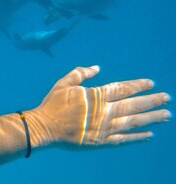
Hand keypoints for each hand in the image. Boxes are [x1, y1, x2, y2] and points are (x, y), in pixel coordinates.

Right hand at [31, 66, 170, 145]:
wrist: (44, 127)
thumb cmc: (53, 103)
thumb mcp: (64, 83)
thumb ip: (81, 73)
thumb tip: (97, 67)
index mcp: (95, 96)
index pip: (122, 89)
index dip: (138, 85)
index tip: (151, 83)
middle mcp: (104, 111)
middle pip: (133, 105)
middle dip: (151, 101)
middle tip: (167, 98)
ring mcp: (104, 128)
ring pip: (132, 122)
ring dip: (151, 118)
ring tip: (166, 115)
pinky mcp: (100, 141)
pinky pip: (123, 139)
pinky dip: (137, 137)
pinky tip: (149, 134)